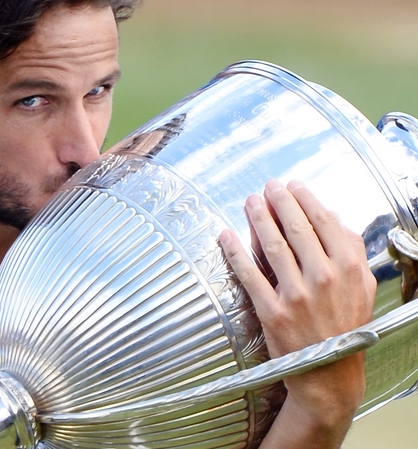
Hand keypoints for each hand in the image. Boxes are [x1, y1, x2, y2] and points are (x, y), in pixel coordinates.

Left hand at [219, 179, 375, 447]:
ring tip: (249, 201)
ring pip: (272, 246)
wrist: (329, 374)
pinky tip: (224, 235)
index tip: (292, 185)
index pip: (324, 222)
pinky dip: (234, 252)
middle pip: (296, 229)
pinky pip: (249, 274)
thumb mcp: (362, 288)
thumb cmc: (344, 327)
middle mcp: (325, 278)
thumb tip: (333, 216)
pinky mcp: (272, 312)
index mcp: (350, 269)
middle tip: (267, 186)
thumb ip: (351, 252)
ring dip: (258, 218)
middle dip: (279, 201)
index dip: (305, 199)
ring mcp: (297, 295)